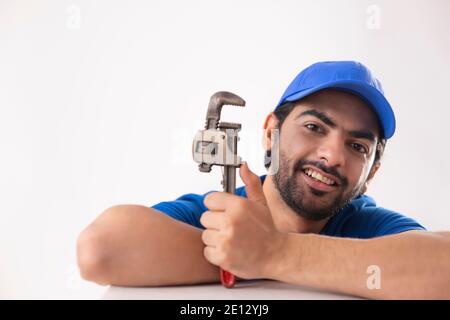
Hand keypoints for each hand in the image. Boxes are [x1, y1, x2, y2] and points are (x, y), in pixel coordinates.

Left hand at [200, 162, 285, 279]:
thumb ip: (250, 183)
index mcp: (239, 205)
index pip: (209, 200)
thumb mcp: (261, 203)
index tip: (225, 213)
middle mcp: (231, 221)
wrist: (278, 255)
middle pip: (205, 217)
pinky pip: (207, 251)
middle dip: (215, 223)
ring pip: (205, 235)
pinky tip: (230, 250)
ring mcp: (226, 240)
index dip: (217, 207)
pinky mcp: (223, 256)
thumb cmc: (268, 229)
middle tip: (231, 228)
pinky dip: (216, 253)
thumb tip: (243, 166)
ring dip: (215, 239)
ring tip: (232, 240)